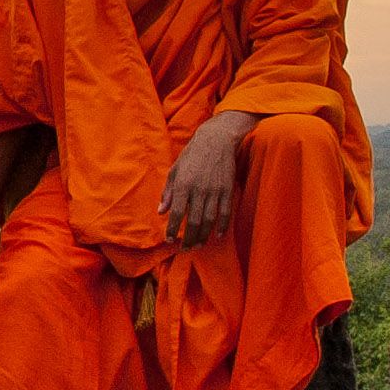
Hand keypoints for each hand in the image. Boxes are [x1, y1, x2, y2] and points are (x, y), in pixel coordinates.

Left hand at [162, 112, 253, 241]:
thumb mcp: (175, 170)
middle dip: (188, 238)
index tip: (170, 240)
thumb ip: (168, 192)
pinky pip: (225, 213)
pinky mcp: (227, 189)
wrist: (216, 140)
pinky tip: (218, 236)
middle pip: (194, 221)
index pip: (177, 213)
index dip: (173, 229)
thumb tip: (161, 211)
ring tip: (198, 245)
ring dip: (203, 236)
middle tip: (185, 249)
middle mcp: (199, 189)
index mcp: (183, 185)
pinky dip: (222, 226)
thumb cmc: (192, 155)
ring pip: (209, 220)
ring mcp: (215, 190)